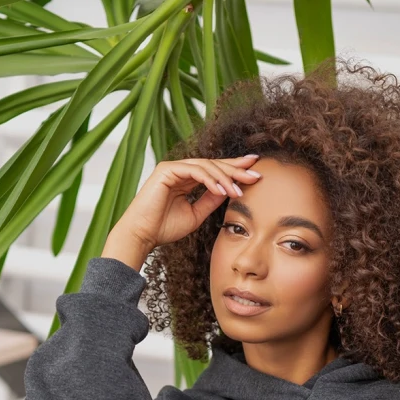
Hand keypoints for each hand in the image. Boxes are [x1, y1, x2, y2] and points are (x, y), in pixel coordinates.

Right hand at [101, 154, 261, 269]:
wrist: (143, 235)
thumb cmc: (164, 228)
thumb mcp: (196, 215)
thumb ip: (211, 201)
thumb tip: (230, 191)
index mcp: (186, 179)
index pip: (214, 171)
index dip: (234, 171)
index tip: (254, 173)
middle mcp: (180, 170)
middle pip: (213, 164)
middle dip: (236, 169)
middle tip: (256, 173)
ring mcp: (173, 167)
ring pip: (206, 166)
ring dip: (225, 178)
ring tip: (239, 191)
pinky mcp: (167, 170)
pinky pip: (194, 171)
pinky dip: (210, 180)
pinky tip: (222, 190)